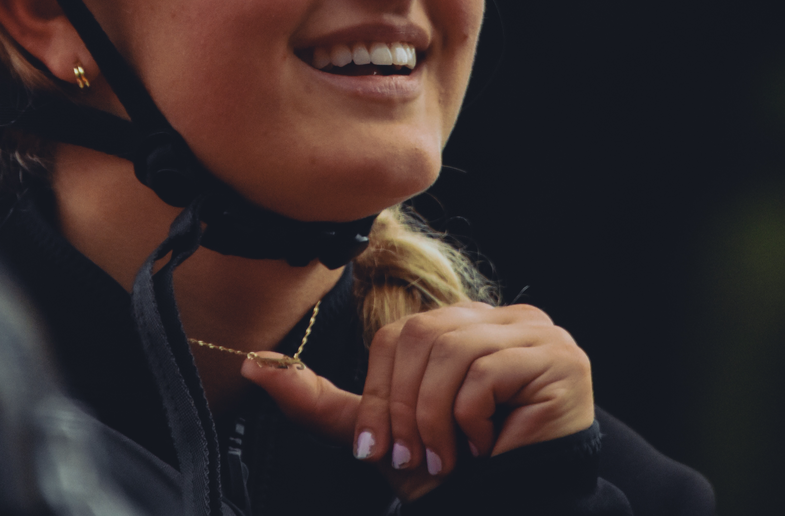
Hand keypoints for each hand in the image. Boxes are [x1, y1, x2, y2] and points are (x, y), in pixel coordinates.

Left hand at [241, 302, 593, 500]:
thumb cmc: (460, 471)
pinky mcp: (557, 357)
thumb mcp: (385, 434)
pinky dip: (472, 418)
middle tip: (415, 457)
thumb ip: (327, 403)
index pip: (401, 333)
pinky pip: (490, 369)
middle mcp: (500, 316)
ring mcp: (534, 331)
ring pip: (451, 349)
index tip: (381, 448)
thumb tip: (255, 367)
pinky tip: (486, 445)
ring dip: (436, 417)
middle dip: (404, 406)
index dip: (381, 390)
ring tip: (449, 457)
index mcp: (461, 322)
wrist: (521, 509)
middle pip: (422, 334)